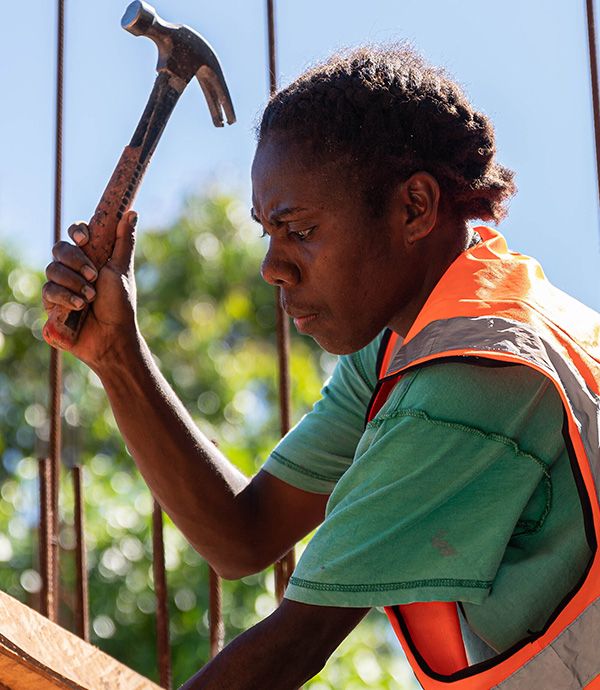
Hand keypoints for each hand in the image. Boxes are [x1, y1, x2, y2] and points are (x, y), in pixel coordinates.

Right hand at [42, 210, 139, 368]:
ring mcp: (61, 286)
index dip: (77, 231)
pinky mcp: (51, 304)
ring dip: (73, 282)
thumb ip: (124, 241)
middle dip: (76, 260)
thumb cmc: (120, 305)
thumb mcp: (122, 270)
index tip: (85, 238)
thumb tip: (131, 212)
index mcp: (91, 257)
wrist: (113, 337)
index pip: (76, 233)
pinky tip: (79, 306)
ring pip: (52, 269)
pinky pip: (48, 290)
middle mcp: (73, 269)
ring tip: (90, 297)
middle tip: (94, 276)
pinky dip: (65, 296)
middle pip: (59, 248)